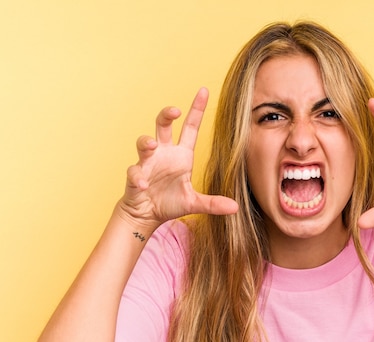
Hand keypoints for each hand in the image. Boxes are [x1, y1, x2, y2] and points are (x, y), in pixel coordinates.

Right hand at [119, 88, 237, 228]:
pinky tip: (143, 184)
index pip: (190, 127)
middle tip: (175, 111)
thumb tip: (235, 208)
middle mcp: (164, 154)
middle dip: (167, 115)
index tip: (204, 90)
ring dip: (146, 142)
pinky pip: (134, 172)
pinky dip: (137, 176)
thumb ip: (213, 203)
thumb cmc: (169, 202)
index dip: (196, 109)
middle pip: (163, 125)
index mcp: (181, 155)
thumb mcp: (194, 203)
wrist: (147, 214)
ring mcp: (147, 163)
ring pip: (144, 143)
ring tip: (152, 144)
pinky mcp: (135, 177)